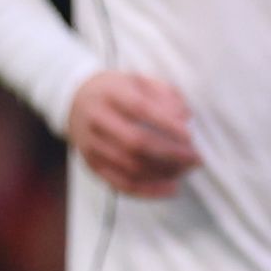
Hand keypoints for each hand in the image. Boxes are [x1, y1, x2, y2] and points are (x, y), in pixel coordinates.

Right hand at [63, 70, 200, 197]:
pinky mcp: (92, 164)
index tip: (190, 135)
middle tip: (196, 159)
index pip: (140, 109)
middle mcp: (97, 119)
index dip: (167, 124)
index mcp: (110, 93)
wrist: (74, 101)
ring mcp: (91, 144)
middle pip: (135, 142)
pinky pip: (121, 184)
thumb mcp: (139, 80)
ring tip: (186, 171)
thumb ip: (166, 94)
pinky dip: (148, 190)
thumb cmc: (117, 91)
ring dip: (164, 172)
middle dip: (171, 154)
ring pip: (130, 166)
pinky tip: (170, 188)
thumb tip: (185, 117)